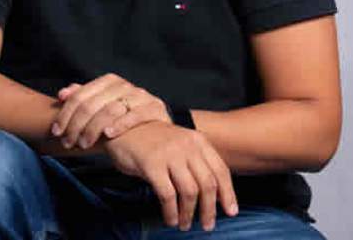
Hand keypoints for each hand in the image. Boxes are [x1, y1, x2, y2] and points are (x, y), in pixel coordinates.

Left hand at [50, 73, 170, 149]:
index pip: (80, 96)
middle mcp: (124, 86)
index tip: (56, 131)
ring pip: (110, 109)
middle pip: (92, 104)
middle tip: (67, 142)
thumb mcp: (100, 110)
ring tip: (84, 143)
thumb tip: (63, 93)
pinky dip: (120, 124)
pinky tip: (108, 135)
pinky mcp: (155, 108)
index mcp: (109, 81)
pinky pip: (136, 115)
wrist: (156, 135)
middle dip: (76, 125)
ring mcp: (141, 96)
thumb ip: (83, 99)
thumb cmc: (122, 122)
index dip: (65, 114)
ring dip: (93, 129)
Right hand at [104, 121, 238, 231]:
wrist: (122, 127)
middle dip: (210, 209)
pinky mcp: (152, 164)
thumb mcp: (180, 144)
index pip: (220, 170)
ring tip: (184, 224)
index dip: (228, 193)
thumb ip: (195, 161)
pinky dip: (171, 211)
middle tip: (207, 224)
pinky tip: (170, 218)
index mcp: (197, 141)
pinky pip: (167, 195)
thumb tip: (212, 193)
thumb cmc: (152, 141)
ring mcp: (169, 154)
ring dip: (189, 213)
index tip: (230, 211)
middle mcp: (186, 146)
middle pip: (208, 183)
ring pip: (190, 191)